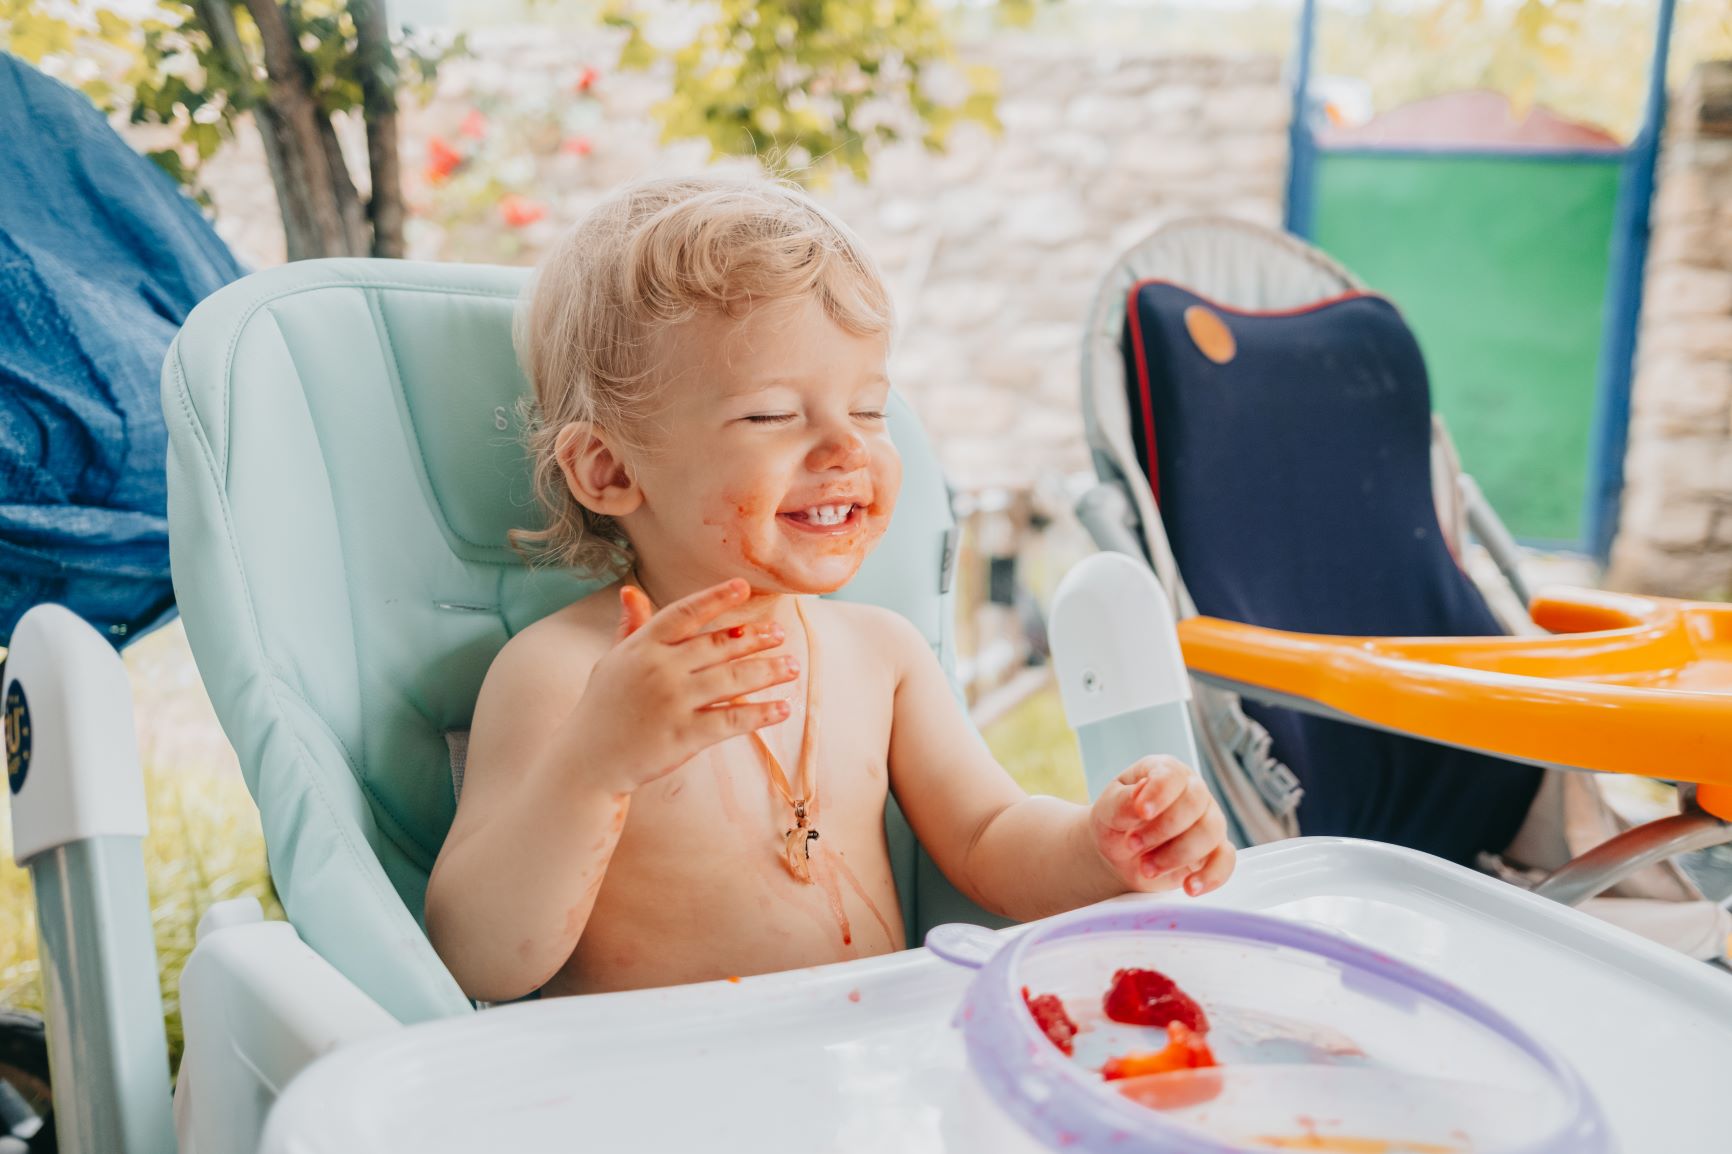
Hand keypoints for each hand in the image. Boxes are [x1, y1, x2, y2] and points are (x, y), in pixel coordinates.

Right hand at [571, 578, 795, 792]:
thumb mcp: (612, 662)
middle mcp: (659, 669)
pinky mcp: (684, 735)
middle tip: (780, 633)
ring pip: (732, 680)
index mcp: (642, 647)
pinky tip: (783, 709)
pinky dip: (761, 714)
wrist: (588, 760)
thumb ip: (630, 628)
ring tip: (792, 667)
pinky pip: (732, 720)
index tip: (743, 588)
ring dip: (768, 672)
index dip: (716, 598)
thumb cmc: (602, 708)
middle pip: (718, 646)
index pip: (685, 613)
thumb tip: (630, 591)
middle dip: (755, 638)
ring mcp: (673, 702)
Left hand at [1090, 756, 1234, 896]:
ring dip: (1177, 855)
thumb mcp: (1108, 810)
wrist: (1119, 854)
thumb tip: (1140, 795)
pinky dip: (1211, 876)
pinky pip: (1226, 861)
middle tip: (1133, 845)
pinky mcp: (1214, 851)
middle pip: (1195, 804)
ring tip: (1147, 868)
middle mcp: (1193, 792)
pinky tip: (1189, 888)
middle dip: (1163, 830)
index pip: (1172, 775)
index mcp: (1165, 772)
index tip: (1141, 812)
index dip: (1159, 793)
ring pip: (1211, 832)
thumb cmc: (1116, 823)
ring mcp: (1207, 821)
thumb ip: (1122, 802)